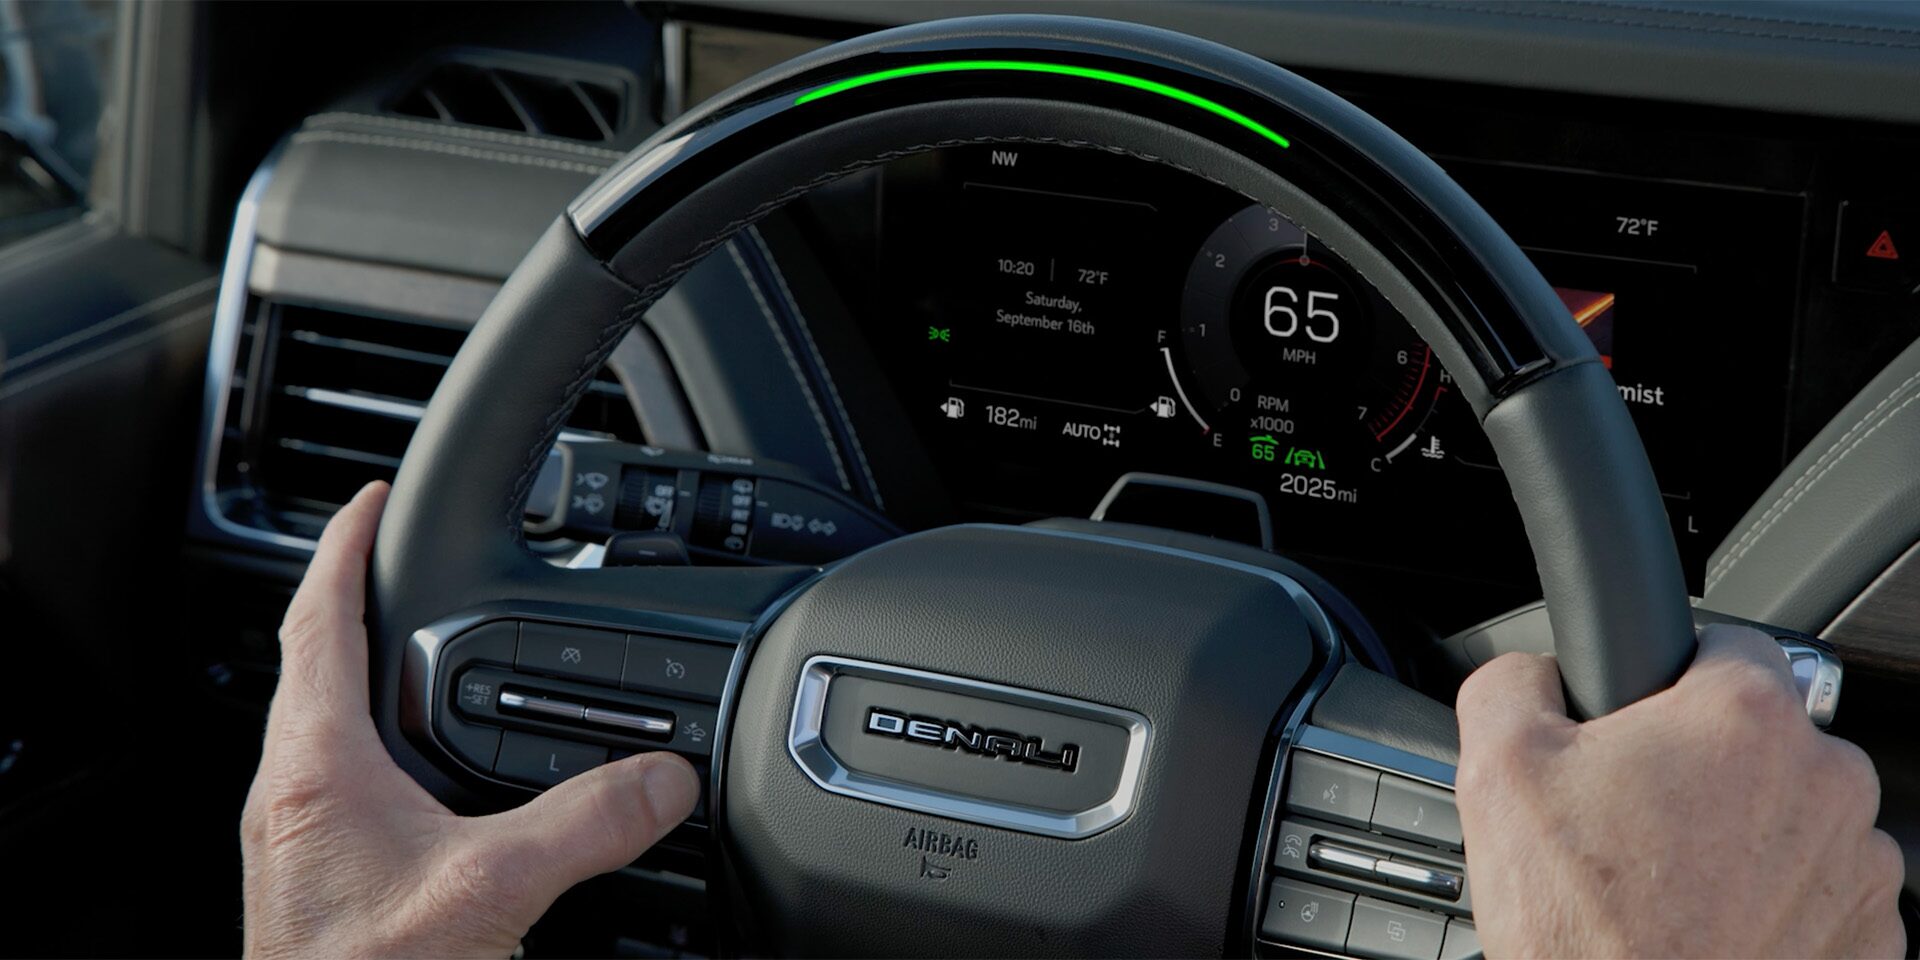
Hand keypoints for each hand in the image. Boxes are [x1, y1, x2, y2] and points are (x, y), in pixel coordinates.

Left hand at [241, 482, 700, 958]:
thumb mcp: (491, 893)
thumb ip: (584, 826)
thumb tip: (662, 779)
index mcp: (315, 765)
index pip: (317, 616)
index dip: (345, 544)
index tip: (370, 496)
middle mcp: (293, 791)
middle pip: (314, 659)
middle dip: (359, 598)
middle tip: (399, 556)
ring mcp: (300, 835)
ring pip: (328, 721)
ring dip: (371, 672)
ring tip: (421, 648)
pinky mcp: (319, 876)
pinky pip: (349, 776)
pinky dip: (389, 741)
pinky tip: (437, 777)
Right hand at [1456, 624, 1904, 957]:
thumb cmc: (1582, 925)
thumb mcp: (1495, 767)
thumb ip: (1514, 681)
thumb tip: (1533, 671)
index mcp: (1744, 720)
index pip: (1728, 641)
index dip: (1671, 678)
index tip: (1643, 722)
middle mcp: (1826, 783)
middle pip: (1765, 735)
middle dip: (1707, 764)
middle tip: (1638, 814)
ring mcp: (1857, 866)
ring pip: (1798, 814)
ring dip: (1747, 832)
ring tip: (1673, 878)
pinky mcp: (1869, 936)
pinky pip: (1823, 890)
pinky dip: (1777, 899)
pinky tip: (1712, 920)